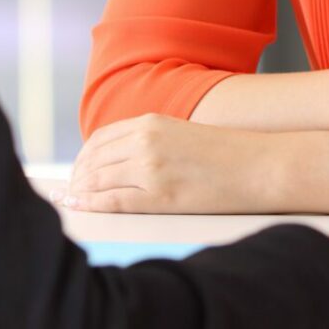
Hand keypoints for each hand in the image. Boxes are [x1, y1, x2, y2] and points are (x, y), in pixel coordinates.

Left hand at [60, 114, 274, 213]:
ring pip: (98, 180)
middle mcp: (146, 140)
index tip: (76, 172)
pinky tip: (79, 207)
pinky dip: (90, 204)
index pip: (100, 140)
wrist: (261, 166)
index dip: (82, 158)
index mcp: (152, 121)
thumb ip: (152, 141)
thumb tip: (123, 159)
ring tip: (70, 201)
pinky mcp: (160, 195)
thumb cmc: (228, 154)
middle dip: (76, 177)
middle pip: (94, 160)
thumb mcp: (183, 134)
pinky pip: (113, 201)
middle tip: (67, 191)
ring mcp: (151, 167)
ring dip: (79, 191)